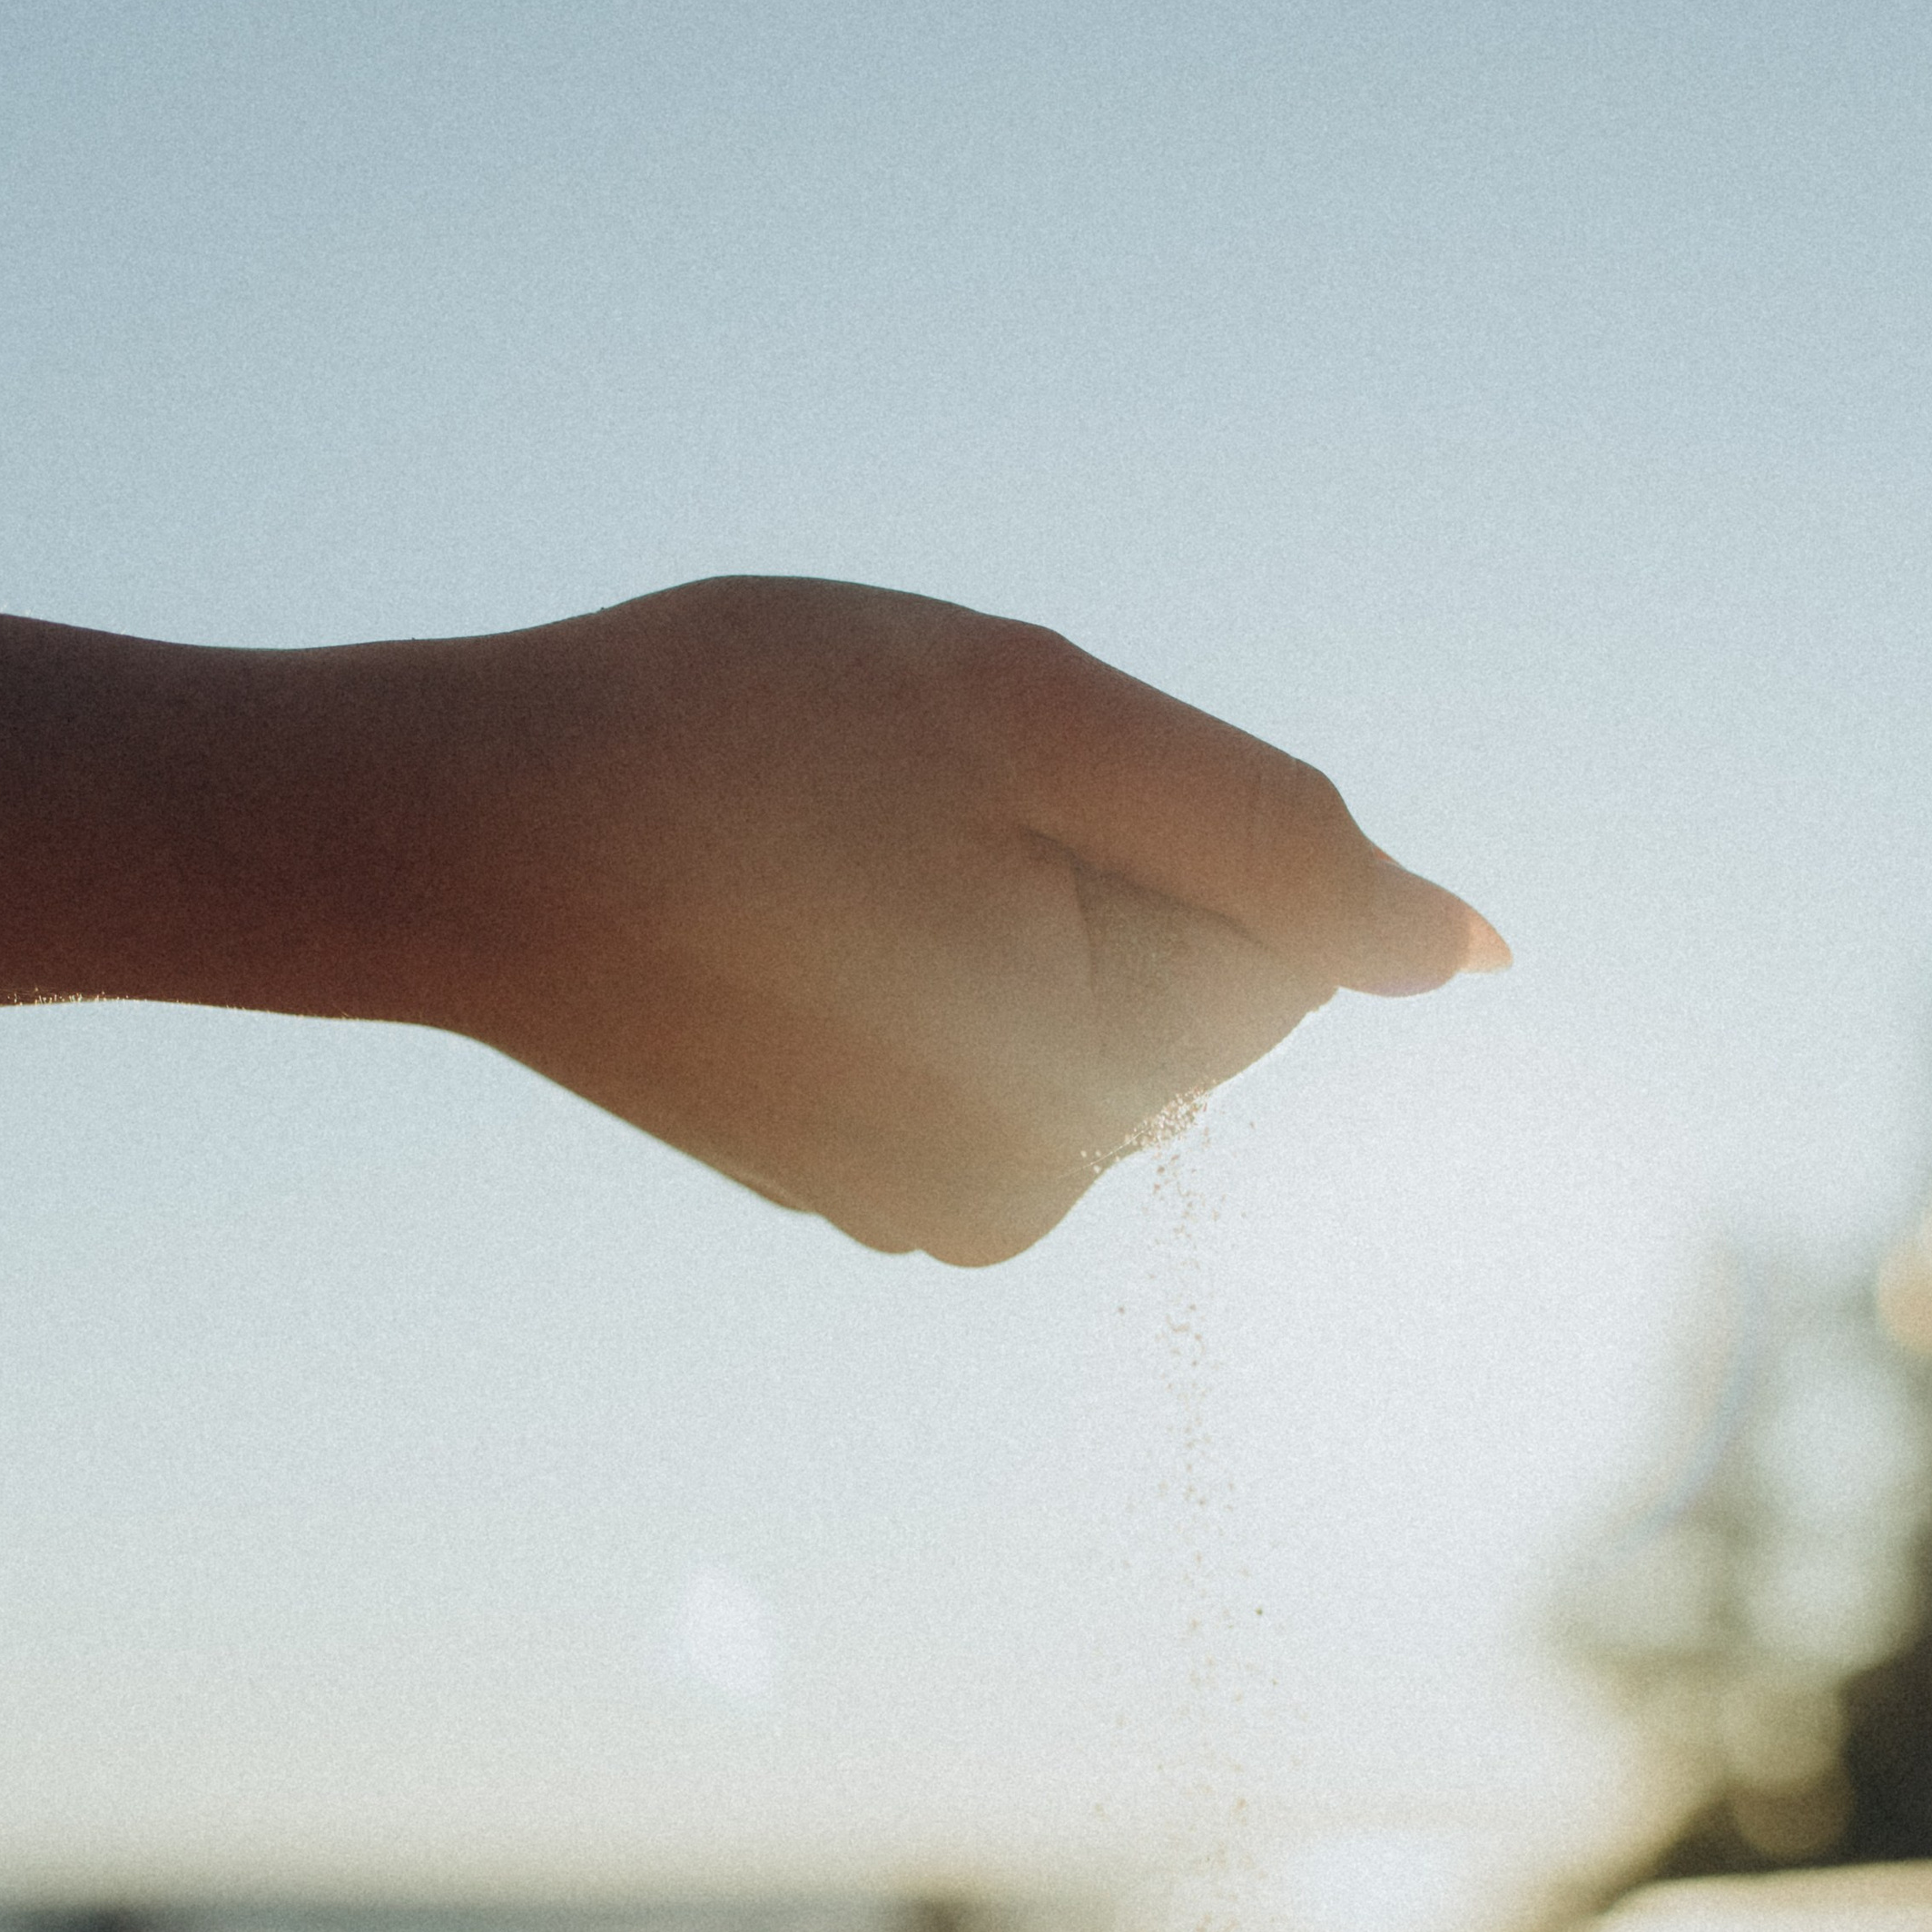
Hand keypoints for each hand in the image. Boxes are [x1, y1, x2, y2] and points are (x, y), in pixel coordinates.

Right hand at [410, 577, 1505, 1260]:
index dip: (1146, 816)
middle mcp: (1038, 1194)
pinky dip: (932, 967)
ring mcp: (946, 1212)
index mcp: (1098, 1086)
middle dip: (1090, 869)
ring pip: (1092, 1010)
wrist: (457, 835)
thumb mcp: (1032, 718)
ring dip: (1008, 909)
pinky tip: (798, 924)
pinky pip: (990, 1046)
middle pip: (1195, 986)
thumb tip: (1474, 957)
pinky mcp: (874, 1195)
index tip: (977, 784)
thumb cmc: (728, 738)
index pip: (1284, 936)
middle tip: (896, 810)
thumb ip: (1281, 839)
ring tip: (836, 865)